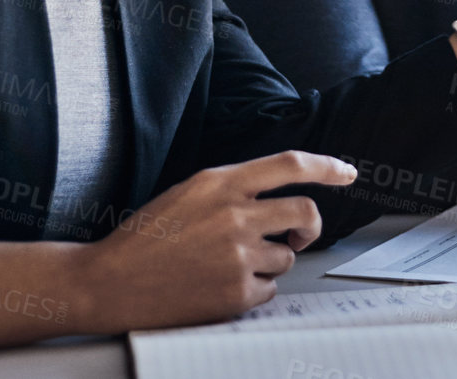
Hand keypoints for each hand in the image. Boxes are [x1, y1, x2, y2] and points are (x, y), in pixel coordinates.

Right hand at [73, 151, 356, 332]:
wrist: (108, 282)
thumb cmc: (145, 238)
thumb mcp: (189, 192)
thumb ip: (234, 190)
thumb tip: (278, 198)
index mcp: (221, 182)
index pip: (291, 164)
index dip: (328, 166)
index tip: (348, 172)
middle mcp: (235, 215)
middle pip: (305, 213)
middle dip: (309, 227)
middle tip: (298, 236)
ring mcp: (237, 255)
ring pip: (286, 257)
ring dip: (270, 262)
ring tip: (227, 265)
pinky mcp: (235, 292)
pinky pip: (268, 289)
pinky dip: (253, 289)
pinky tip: (219, 285)